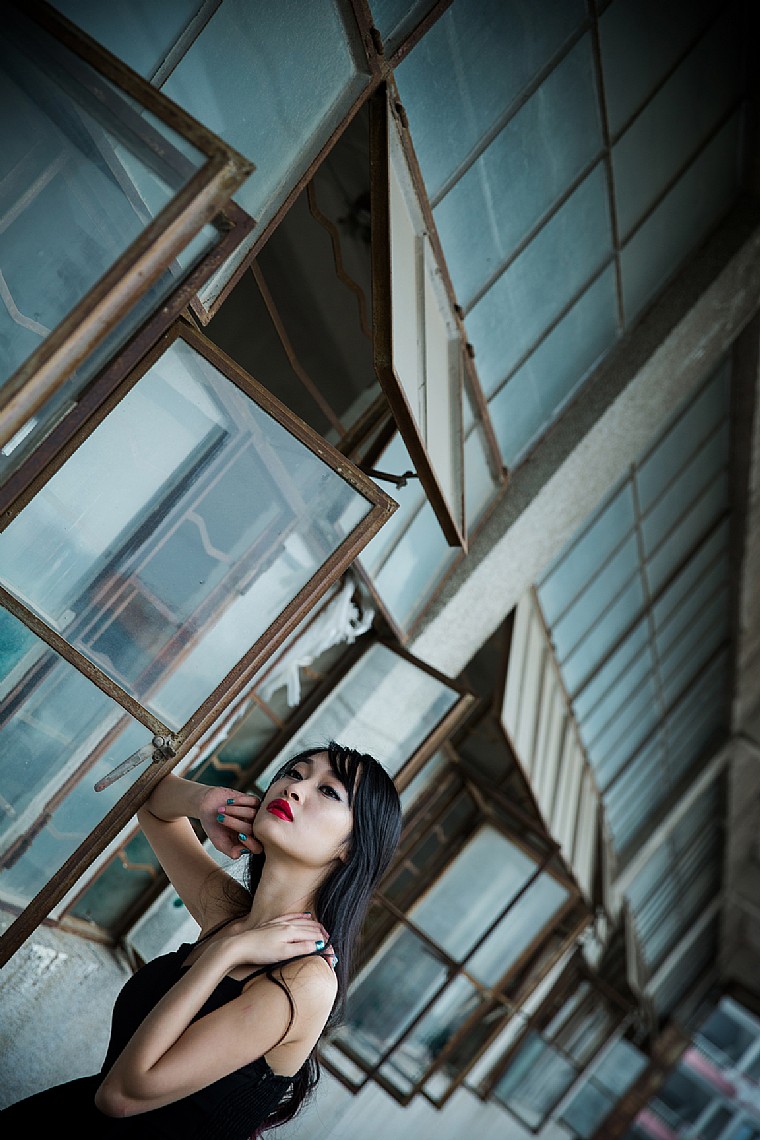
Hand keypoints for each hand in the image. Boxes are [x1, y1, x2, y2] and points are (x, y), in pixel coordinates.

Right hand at [198, 786, 262, 858]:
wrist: (208, 805)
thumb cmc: (214, 826)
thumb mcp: (219, 842)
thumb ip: (230, 850)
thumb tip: (241, 853)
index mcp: (247, 842)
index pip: (257, 848)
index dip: (251, 843)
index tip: (240, 836)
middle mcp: (253, 829)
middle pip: (254, 829)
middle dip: (235, 823)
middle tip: (221, 818)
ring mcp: (255, 815)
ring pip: (253, 814)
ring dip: (235, 811)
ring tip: (221, 810)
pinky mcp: (255, 802)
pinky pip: (254, 801)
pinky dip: (240, 801)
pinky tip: (229, 802)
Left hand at [217, 913, 336, 967]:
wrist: (240, 946)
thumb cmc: (260, 952)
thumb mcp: (283, 953)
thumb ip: (301, 948)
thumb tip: (318, 945)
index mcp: (292, 932)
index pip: (314, 936)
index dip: (325, 943)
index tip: (333, 952)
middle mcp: (288, 924)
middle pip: (311, 927)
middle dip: (323, 934)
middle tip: (332, 942)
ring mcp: (280, 922)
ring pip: (303, 921)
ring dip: (316, 926)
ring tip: (324, 930)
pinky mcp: (273, 923)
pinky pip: (293, 916)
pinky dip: (303, 917)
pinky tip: (306, 916)